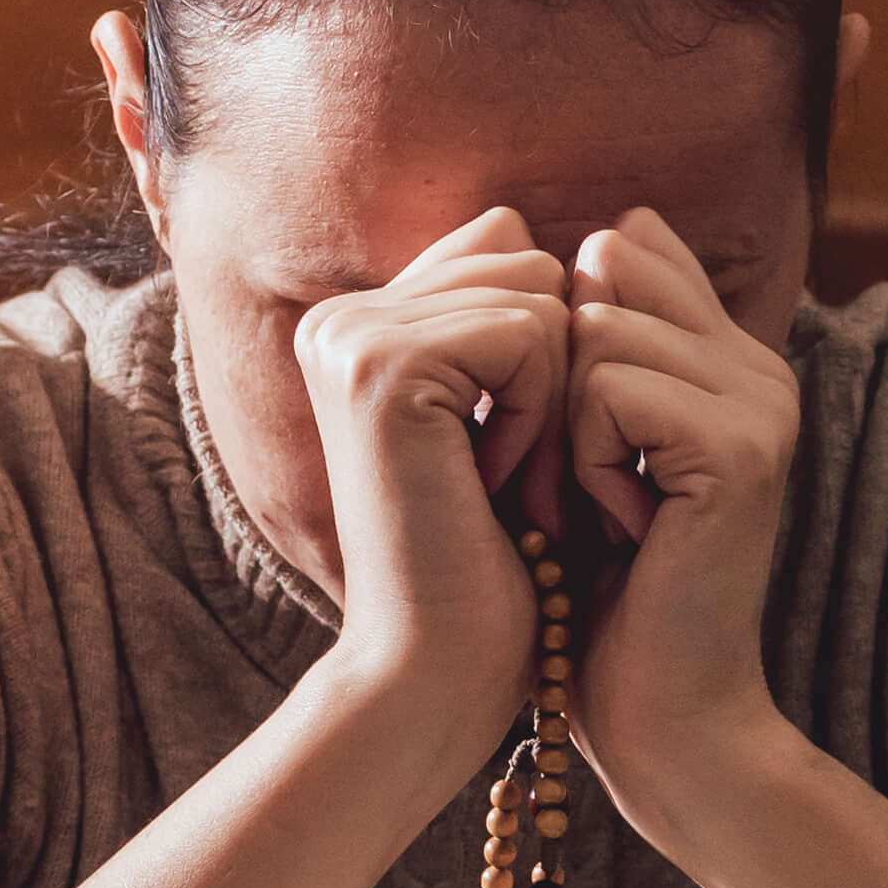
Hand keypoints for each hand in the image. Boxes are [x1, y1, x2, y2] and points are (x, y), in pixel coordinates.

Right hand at [291, 208, 571, 772]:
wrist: (438, 672)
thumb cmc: (490, 564)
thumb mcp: (503, 416)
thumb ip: (504, 315)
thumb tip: (541, 215)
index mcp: (356, 323)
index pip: (506, 248)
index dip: (544, 352)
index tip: (508, 452)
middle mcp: (336, 317)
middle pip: (525, 260)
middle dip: (552, 371)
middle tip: (507, 475)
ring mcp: (349, 335)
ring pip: (536, 292)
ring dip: (551, 399)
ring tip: (500, 483)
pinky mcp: (381, 365)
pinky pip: (531, 332)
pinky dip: (540, 416)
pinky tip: (495, 482)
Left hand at [561, 209, 801, 814]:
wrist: (659, 715)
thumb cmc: (600, 592)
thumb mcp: (586, 442)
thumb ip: (599, 341)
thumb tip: (601, 230)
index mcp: (732, 355)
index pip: (630, 246)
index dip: (560, 330)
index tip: (562, 430)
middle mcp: (762, 366)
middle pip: (604, 279)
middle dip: (554, 380)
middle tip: (580, 483)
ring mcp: (763, 403)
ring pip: (600, 329)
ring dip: (567, 427)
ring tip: (608, 507)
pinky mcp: (742, 449)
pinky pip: (610, 388)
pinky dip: (586, 462)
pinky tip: (625, 524)